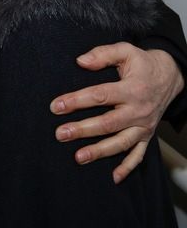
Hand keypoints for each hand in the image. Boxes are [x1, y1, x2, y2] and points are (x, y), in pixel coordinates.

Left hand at [50, 44, 183, 183]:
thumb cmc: (143, 64)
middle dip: (83, 130)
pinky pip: (139, 155)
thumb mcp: (126, 51)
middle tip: (61, 134)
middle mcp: (138, 110)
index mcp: (132, 89)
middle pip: (108, 123)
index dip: (77, 101)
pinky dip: (127, 167)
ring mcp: (144, 126)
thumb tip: (80, 61)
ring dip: (100, 151)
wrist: (170, 76)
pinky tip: (113, 177)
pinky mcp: (147, 136)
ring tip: (78, 157)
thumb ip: (103, 54)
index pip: (100, 95)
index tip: (56, 106)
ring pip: (121, 142)